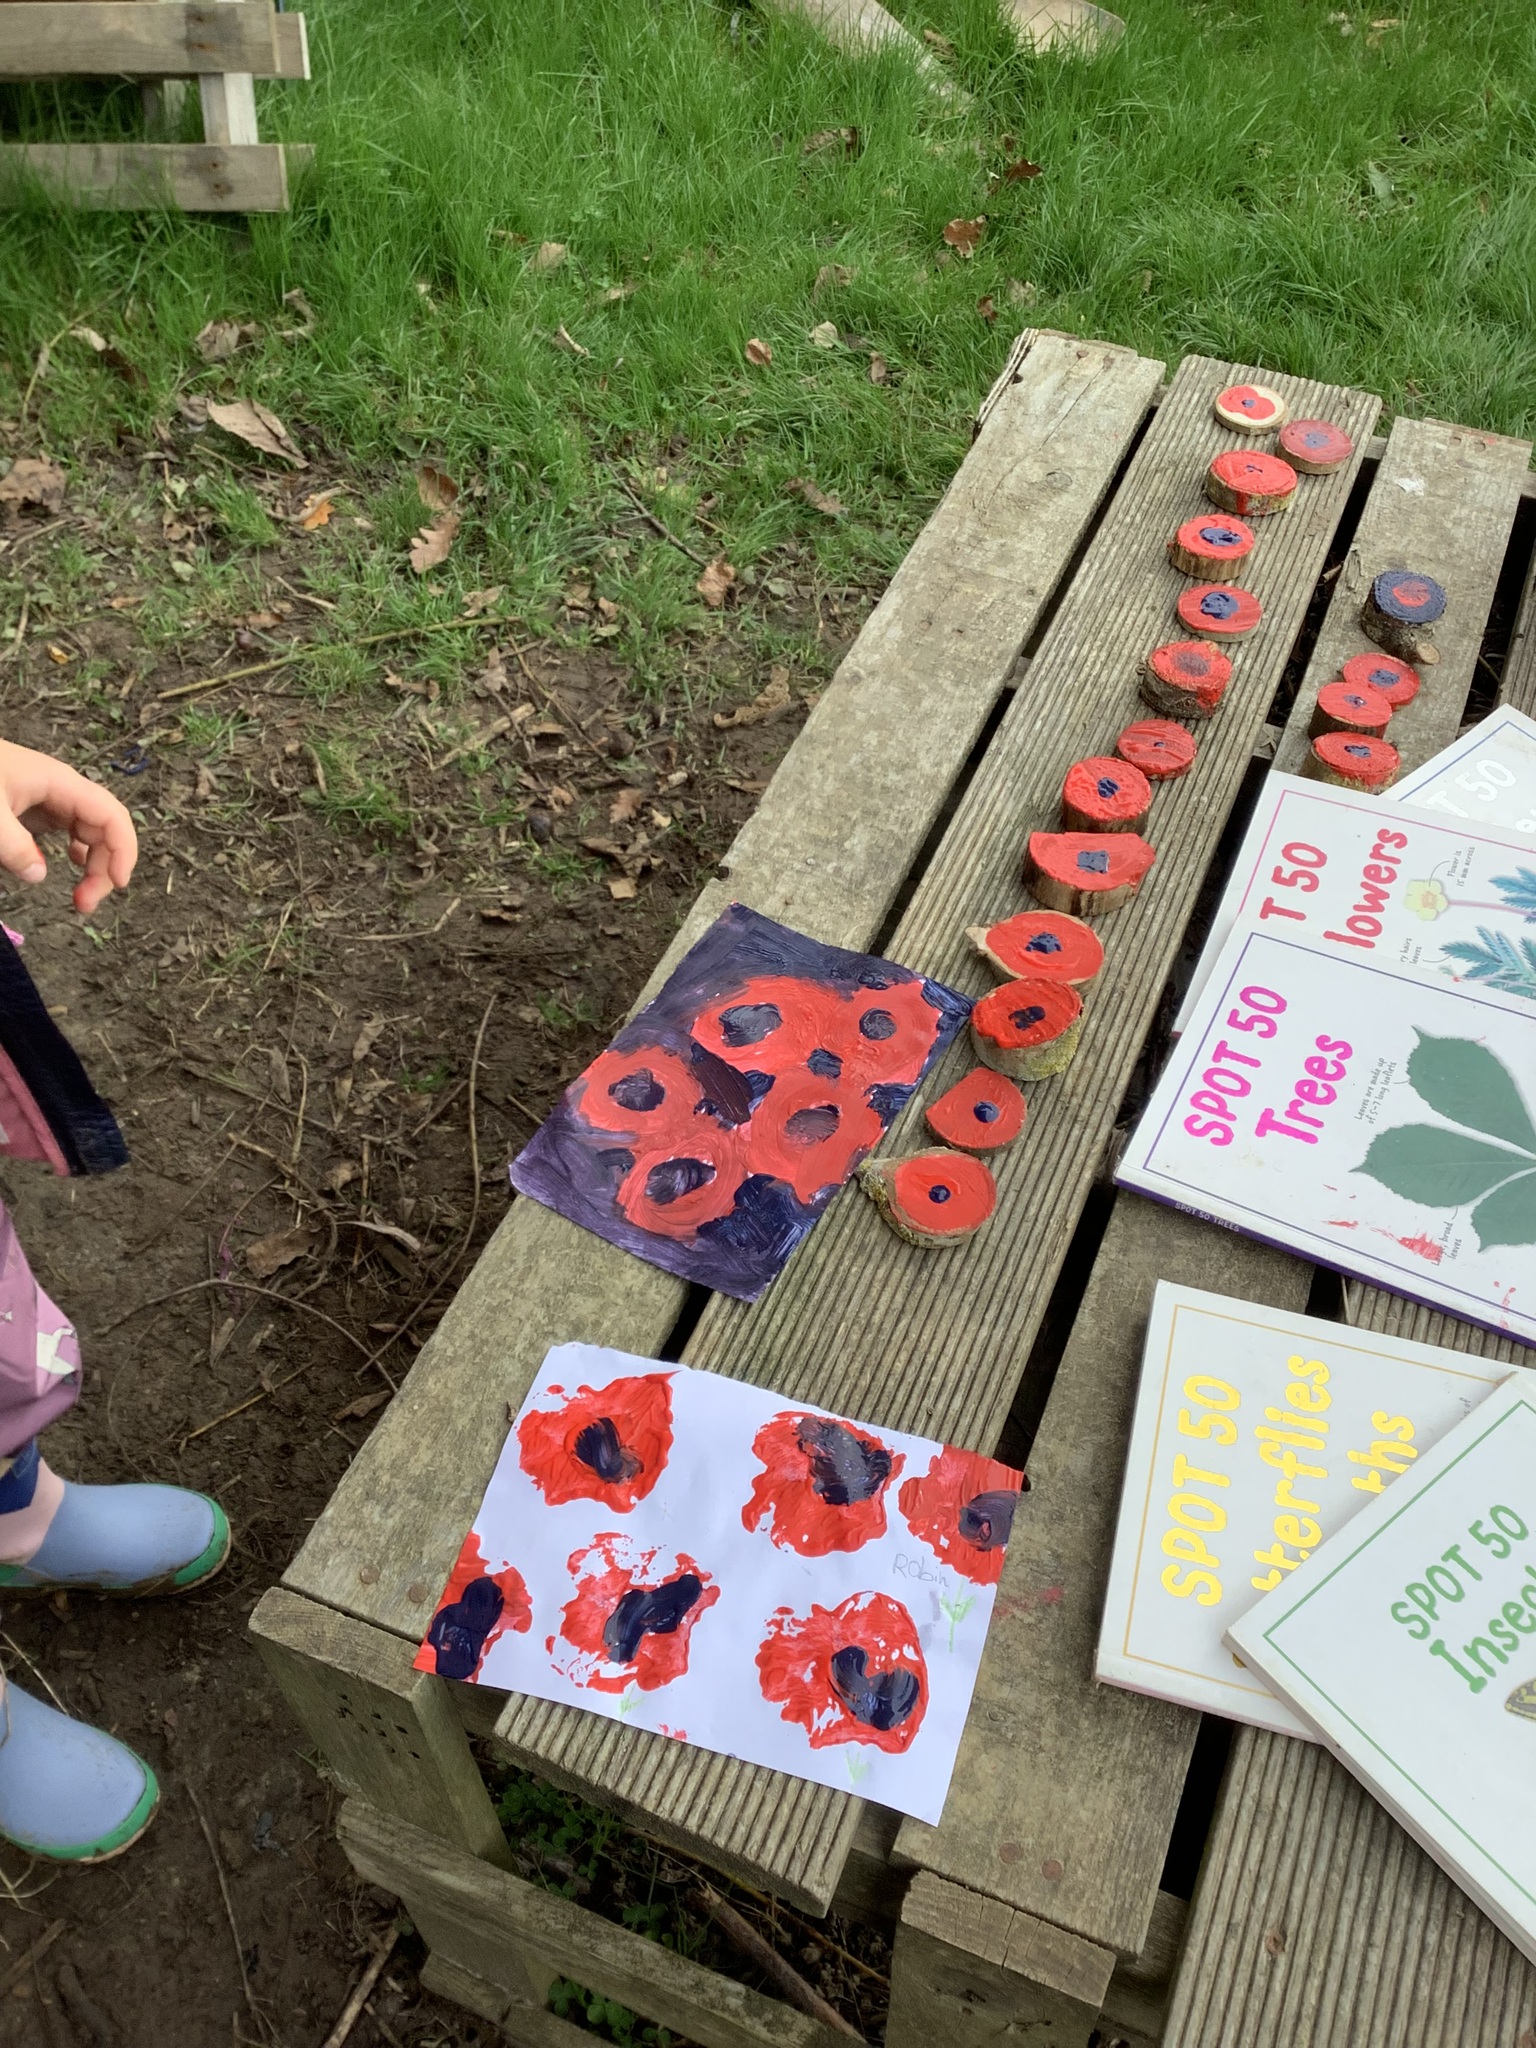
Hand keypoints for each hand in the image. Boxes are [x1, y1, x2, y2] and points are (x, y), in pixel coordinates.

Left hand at [0, 739, 137, 915]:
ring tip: (79, 897)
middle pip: (104, 830)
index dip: (123, 849)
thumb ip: (11, 844)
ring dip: (92, 866)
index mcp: (60, 784)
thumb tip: (38, 875)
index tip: (117, 883)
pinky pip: (69, 833)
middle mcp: (63, 791)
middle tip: (84, 905)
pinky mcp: (36, 810)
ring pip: (90, 835)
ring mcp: (50, 800)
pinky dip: (77, 854)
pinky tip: (71, 866)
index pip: (111, 815)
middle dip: (104, 868)